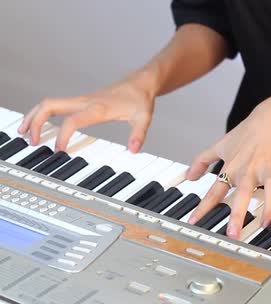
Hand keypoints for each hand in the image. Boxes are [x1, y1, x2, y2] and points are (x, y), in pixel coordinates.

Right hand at [18, 72, 155, 152]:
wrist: (140, 83)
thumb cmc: (140, 99)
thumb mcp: (143, 118)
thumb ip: (138, 135)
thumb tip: (133, 149)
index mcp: (98, 108)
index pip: (72, 121)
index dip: (63, 136)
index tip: (59, 150)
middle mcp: (85, 102)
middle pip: (50, 106)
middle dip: (35, 121)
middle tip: (30, 140)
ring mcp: (81, 100)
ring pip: (49, 103)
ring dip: (34, 115)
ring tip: (24, 132)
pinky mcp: (81, 101)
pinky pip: (55, 105)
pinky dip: (43, 113)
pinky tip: (39, 124)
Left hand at [186, 95, 270, 238]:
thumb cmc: (248, 132)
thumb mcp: (221, 144)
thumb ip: (203, 160)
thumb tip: (189, 176)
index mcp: (232, 167)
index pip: (215, 190)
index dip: (203, 206)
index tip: (193, 222)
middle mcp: (249, 170)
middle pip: (242, 193)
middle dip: (237, 214)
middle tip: (233, 234)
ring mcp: (269, 168)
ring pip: (270, 189)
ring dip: (270, 207)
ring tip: (269, 225)